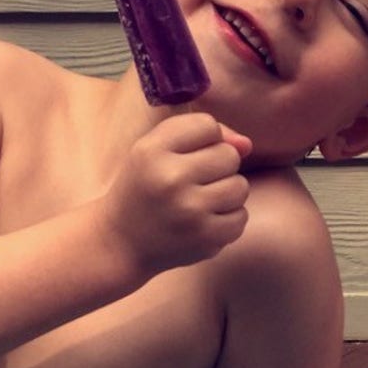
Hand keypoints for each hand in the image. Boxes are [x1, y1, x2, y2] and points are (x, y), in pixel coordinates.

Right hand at [100, 112, 252, 273]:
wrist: (121, 242)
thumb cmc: (145, 188)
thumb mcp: (155, 149)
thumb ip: (200, 135)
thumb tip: (247, 144)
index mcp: (152, 150)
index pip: (207, 125)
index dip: (207, 138)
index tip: (190, 154)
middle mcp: (170, 178)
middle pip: (229, 155)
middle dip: (219, 166)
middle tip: (194, 182)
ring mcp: (190, 209)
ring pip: (240, 186)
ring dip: (227, 193)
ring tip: (201, 201)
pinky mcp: (205, 237)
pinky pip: (241, 216)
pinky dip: (228, 219)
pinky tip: (205, 221)